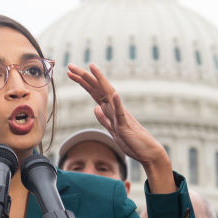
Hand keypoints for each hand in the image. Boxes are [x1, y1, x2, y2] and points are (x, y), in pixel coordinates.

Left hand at [67, 63, 174, 192]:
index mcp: (110, 109)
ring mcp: (120, 115)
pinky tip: (113, 94)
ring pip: (108, 95)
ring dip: (100, 81)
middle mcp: (114, 108)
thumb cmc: (131, 141)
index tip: (70, 72)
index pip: (94, 91)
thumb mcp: (112, 130)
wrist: (147, 151)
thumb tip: (95, 108)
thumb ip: (104, 119)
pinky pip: (120, 114)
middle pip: (98, 88)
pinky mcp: (125, 126)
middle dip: (84, 76)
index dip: (82, 81)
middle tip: (70, 65)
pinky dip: (117, 103)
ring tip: (91, 67)